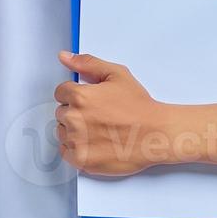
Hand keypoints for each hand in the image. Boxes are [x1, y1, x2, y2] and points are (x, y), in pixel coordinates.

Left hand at [54, 51, 167, 175]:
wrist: (156, 134)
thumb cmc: (139, 106)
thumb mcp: (117, 74)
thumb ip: (87, 63)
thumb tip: (64, 57)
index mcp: (80, 96)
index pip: (61, 93)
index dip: (75, 95)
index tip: (90, 101)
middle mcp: (74, 118)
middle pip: (61, 112)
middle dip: (76, 112)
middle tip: (99, 116)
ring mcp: (77, 141)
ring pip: (62, 132)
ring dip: (74, 131)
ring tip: (98, 130)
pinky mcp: (81, 160)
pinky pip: (65, 151)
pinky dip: (76, 148)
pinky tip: (94, 143)